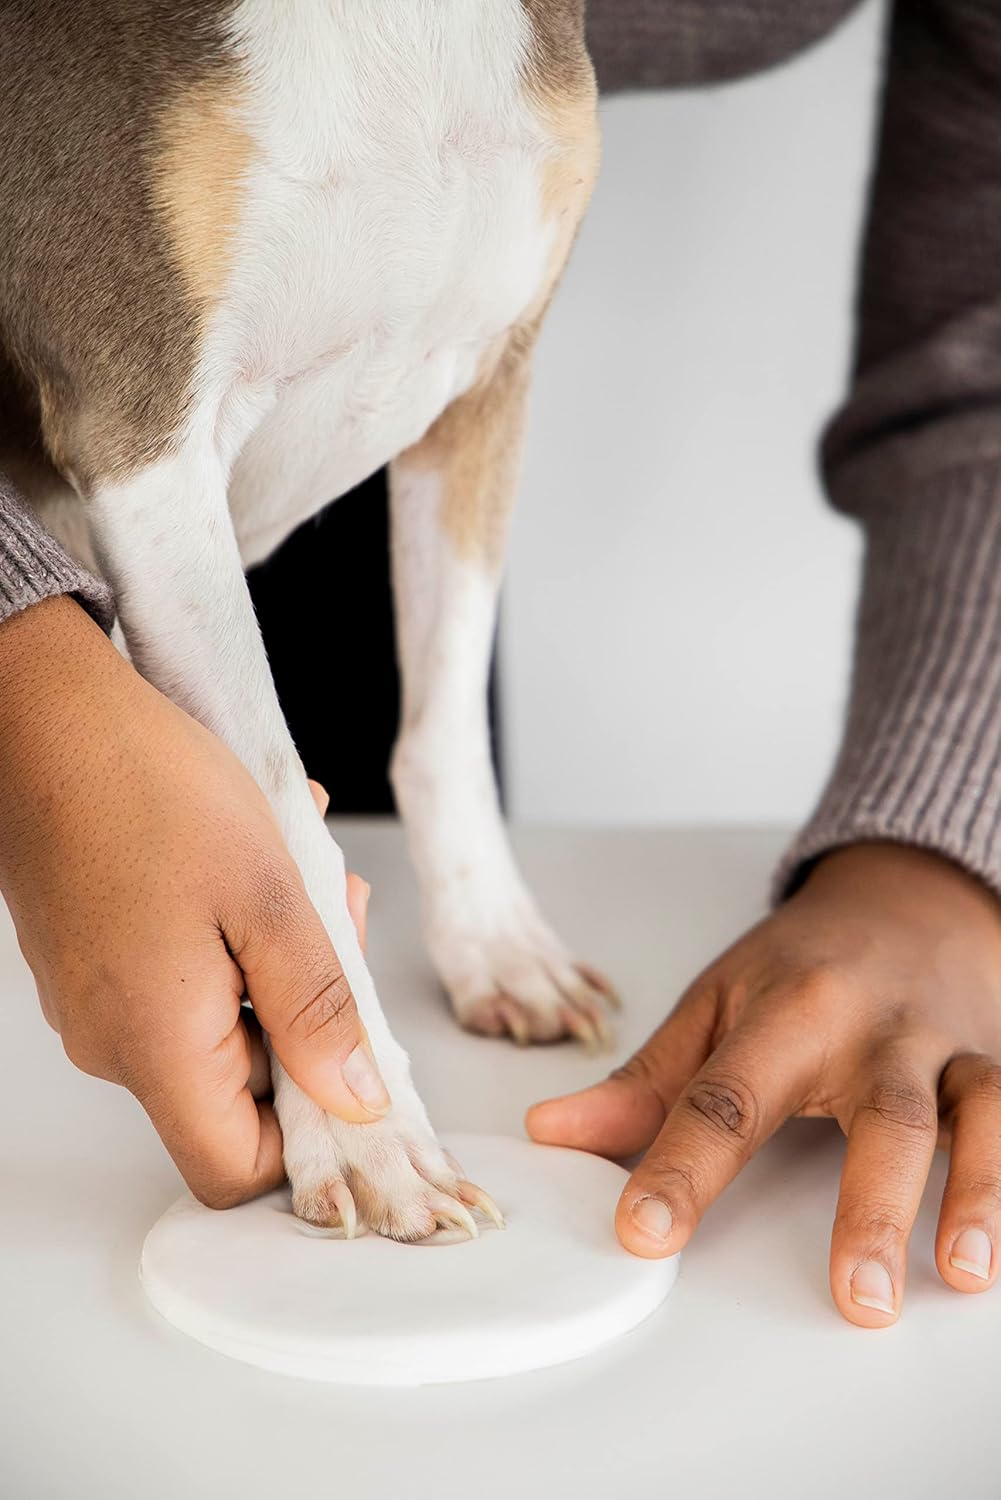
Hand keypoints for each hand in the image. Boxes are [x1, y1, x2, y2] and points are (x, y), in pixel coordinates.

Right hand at [0, 596, 384, 1207]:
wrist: (46, 715)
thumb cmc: (142, 788)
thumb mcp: (267, 897)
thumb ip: (318, 1010)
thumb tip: (356, 1098)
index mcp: (154, 1045)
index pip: (236, 1168)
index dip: (310, 1136)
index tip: (357, 1061)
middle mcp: (114, 1041)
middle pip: (242, 1087)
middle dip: (312, 1009)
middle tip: (334, 912)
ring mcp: (98, 1002)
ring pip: (223, 1020)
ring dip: (280, 957)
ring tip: (297, 869)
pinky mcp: (95, 962)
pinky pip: (186, 980)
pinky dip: (236, 935)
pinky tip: (256, 864)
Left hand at [528, 842, 1000, 1324]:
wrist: (903, 900)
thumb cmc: (800, 962)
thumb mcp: (713, 1004)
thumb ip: (645, 1082)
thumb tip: (554, 1133)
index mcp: (783, 1011)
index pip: (726, 1096)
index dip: (682, 1166)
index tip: (645, 1231)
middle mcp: (868, 1028)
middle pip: (872, 1113)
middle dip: (864, 1206)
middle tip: (855, 1297)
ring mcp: (936, 1048)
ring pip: (961, 1115)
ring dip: (964, 1195)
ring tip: (954, 1274)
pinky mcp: (987, 1063)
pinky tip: (990, 1252)